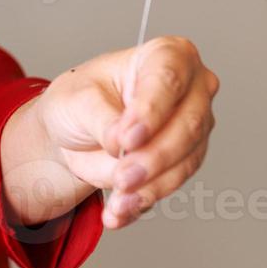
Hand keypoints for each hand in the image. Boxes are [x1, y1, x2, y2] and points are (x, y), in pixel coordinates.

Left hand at [26, 35, 218, 228]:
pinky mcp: (185, 161)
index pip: (168, 80)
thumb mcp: (76, 99)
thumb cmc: (80, 99)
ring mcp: (193, 127)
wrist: (73, 131)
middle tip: (122, 176)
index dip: (151, 111)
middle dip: (153, 157)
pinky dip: (144, 201)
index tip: (127, 138)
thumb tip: (122, 142)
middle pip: (188, 125)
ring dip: (151, 186)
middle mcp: (191, 90)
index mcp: (166, 56)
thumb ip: (101, 117)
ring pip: (185, 161)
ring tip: (117, 200)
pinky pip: (171, 185)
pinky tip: (119, 211)